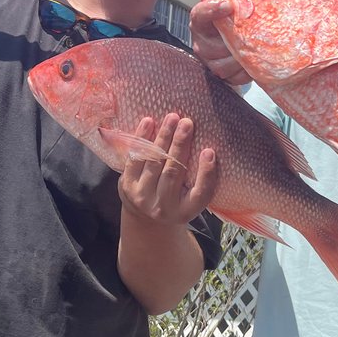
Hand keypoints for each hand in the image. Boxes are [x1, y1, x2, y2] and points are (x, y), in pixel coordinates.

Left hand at [118, 113, 216, 230]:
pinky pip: (135, 158)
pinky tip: (149, 122)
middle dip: (180, 145)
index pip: (201, 193)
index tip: (209, 151)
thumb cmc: (176, 200)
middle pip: (173, 172)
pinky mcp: (128, 185)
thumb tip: (209, 147)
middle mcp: (164, 207)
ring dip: (163, 137)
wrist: (144, 218)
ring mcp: (143, 197)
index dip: (206, 172)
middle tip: (187, 123)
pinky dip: (142, 139)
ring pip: (154, 162)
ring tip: (172, 118)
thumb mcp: (191, 197)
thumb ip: (200, 179)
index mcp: (186, 210)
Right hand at [189, 0, 251, 84]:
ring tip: (256, 50)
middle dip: (234, 42)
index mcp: (202, 21)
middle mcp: (201, 42)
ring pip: (224, 65)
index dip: (211, 10)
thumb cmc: (237, 21)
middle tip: (252, 35)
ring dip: (242, 59)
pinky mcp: (221, 76)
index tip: (228, 5)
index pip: (200, 14)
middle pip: (214, 46)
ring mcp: (209, 61)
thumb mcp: (234, 5)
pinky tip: (255, 63)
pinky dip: (247, 72)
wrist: (240, 44)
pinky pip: (234, 78)